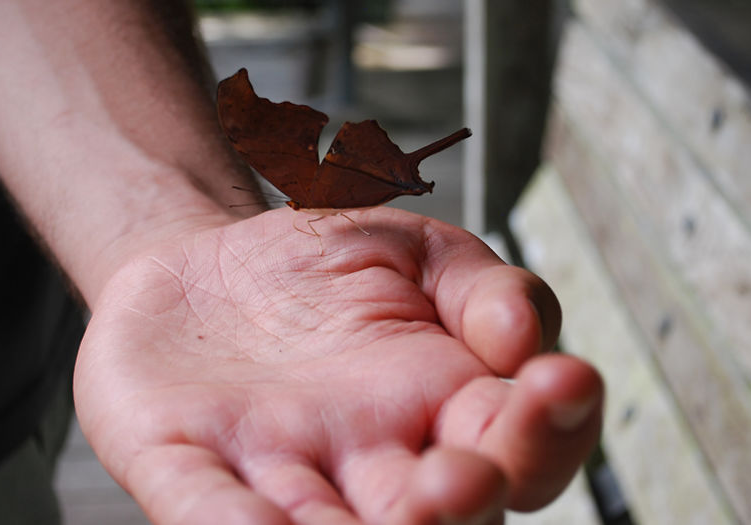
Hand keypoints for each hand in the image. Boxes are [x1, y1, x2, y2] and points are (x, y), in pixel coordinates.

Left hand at [74, 207, 602, 523]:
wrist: (203, 269)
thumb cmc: (314, 271)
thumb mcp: (415, 252)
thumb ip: (483, 287)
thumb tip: (527, 332)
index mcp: (441, 408)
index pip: (521, 443)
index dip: (553, 425)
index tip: (561, 380)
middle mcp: (373, 463)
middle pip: (443, 517)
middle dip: (460, 507)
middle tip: (461, 480)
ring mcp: (281, 473)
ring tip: (400, 523)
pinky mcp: (189, 468)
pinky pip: (210, 509)